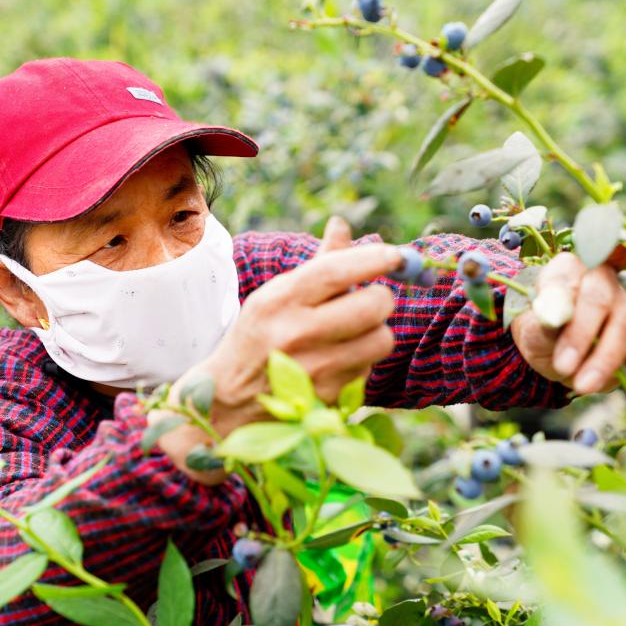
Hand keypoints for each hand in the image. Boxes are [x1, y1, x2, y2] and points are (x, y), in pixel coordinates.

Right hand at [158, 217, 400, 483]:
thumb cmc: (259, 338)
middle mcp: (297, 333)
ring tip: (351, 333)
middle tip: (367, 300)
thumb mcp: (276, 297)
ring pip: (382, 338)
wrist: (229, 402)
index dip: (375, 259)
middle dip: (379, 298)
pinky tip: (339, 360)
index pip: (337, 270)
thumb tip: (341, 223)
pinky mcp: (330, 398)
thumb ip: (318, 263)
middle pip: (374, 304)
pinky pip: (370, 368)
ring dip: (375, 332)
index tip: (396, 255)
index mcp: (279, 300)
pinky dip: (362, 361)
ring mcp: (315, 369)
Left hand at [509, 252, 625, 407]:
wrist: (550, 344)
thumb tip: (554, 313)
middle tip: (563, 368)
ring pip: (625, 329)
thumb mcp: (532, 324)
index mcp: (570, 268)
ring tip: (584, 388)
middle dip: (583, 338)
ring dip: (606, 361)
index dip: (566, 312)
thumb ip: (544, 317)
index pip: (573, 281)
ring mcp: (625, 306)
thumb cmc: (540, 327)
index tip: (552, 338)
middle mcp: (603, 280)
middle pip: (602, 303)